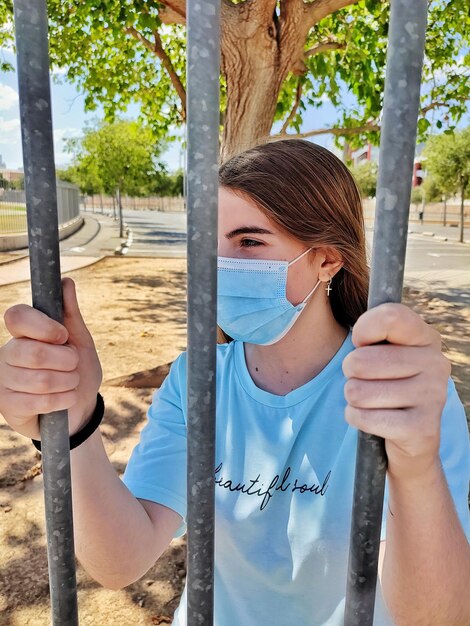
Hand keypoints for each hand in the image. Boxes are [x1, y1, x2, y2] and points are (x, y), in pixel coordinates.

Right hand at [0, 277, 101, 439]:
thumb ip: (70, 314)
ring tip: (70, 382)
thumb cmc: (77, 370)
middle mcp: (7, 352)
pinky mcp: (7, 405)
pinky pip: (40, 401)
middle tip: (73, 364)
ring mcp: (4, 379)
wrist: (79, 408)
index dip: (43, 327)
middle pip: (33, 353)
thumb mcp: (80, 341)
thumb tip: (66, 281)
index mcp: (22, 332)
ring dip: (68, 383)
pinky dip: (62, 400)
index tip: (62, 336)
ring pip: (40, 380)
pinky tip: (63, 400)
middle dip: (66, 361)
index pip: (16, 316)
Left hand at [342, 303, 450, 480]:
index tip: (362, 344)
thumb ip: (372, 330)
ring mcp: (433, 396)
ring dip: (354, 399)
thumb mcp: (382, 349)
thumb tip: (360, 338)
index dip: (363, 330)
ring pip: (357, 392)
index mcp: (426, 337)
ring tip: (372, 400)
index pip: (390, 317)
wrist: (411, 436)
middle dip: (350, 373)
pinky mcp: (422, 428)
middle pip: (360, 361)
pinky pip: (363, 417)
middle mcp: (436, 363)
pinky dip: (357, 418)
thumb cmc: (386, 381)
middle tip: (366, 380)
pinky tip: (373, 418)